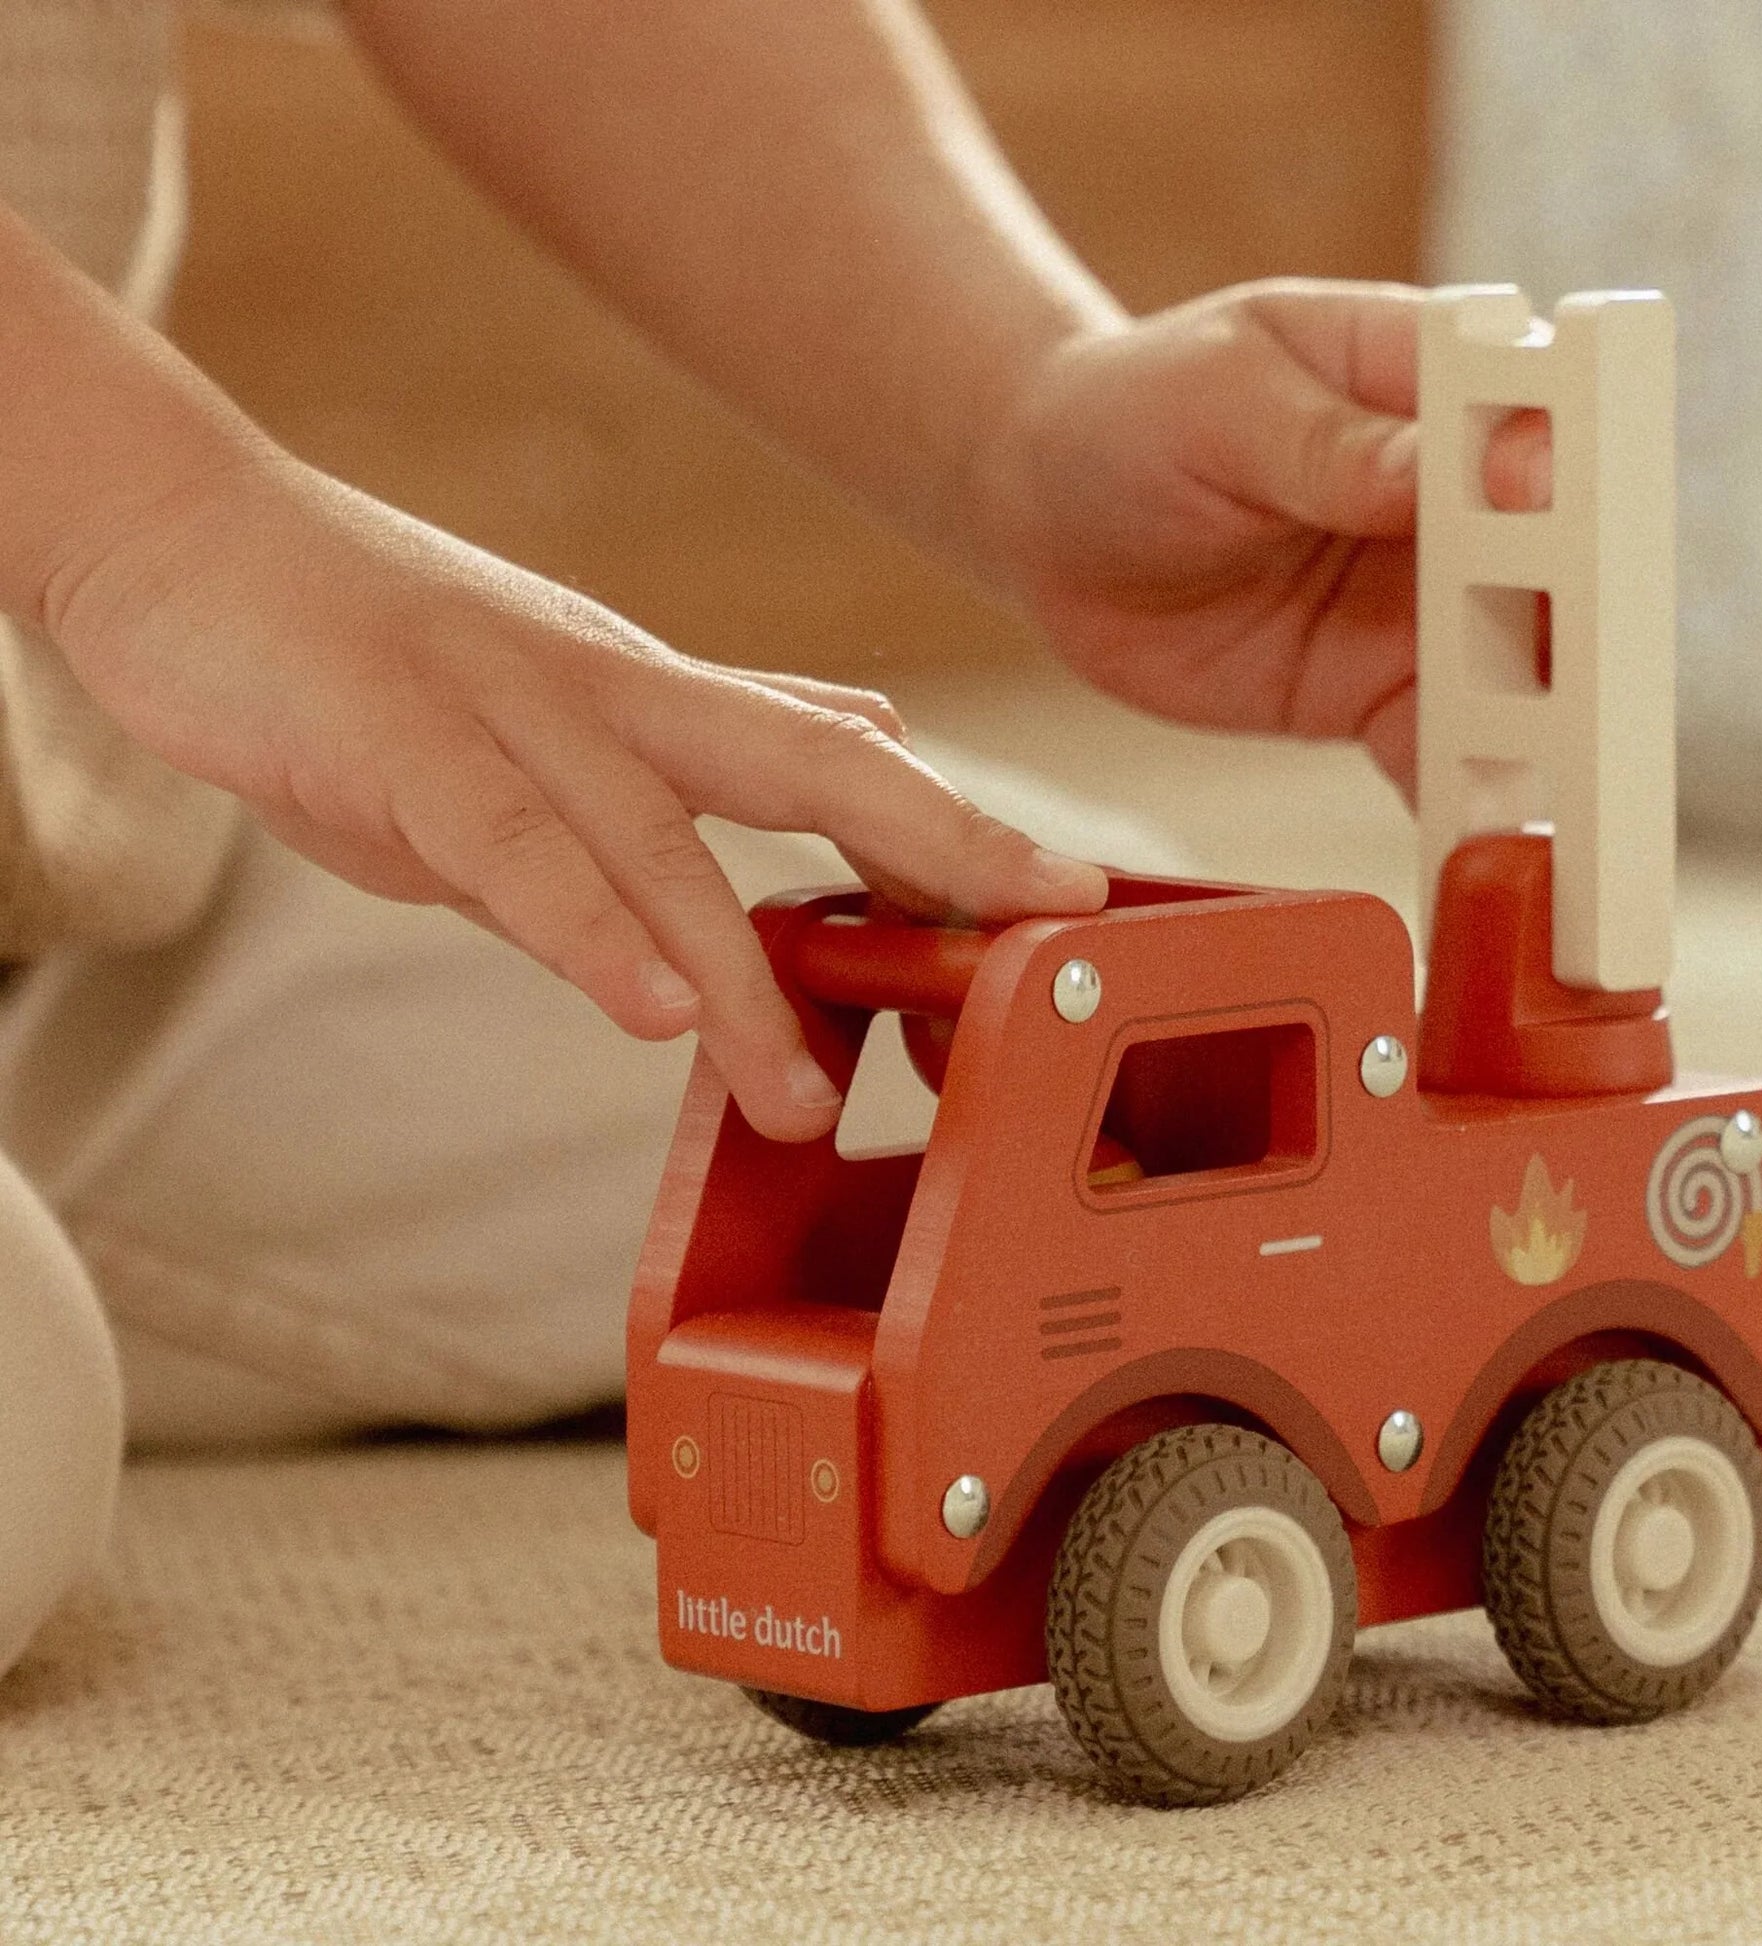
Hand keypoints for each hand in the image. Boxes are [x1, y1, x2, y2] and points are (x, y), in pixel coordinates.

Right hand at [42, 447, 1107, 1139]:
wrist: (187, 540)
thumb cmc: (382, 657)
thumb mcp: (575, 712)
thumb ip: (712, 749)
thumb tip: (864, 738)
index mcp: (659, 702)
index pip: (842, 763)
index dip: (962, 825)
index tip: (1072, 891)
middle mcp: (615, 698)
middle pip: (815, 766)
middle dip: (947, 841)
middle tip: (1056, 921)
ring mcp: (513, 713)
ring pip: (660, 845)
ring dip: (740, 979)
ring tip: (805, 1094)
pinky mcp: (400, 742)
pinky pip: (510, 849)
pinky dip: (584, 930)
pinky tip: (644, 1011)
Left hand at [973, 280, 1552, 799]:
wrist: (1045, 519)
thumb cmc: (1130, 416)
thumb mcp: (1220, 407)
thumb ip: (1333, 444)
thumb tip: (1452, 470)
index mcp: (1429, 377)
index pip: (1532, 412)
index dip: (1550, 462)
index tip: (1535, 506)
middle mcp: (1454, 493)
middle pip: (1557, 558)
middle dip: (1584, 621)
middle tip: (1597, 689)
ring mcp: (1422, 600)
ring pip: (1516, 667)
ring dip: (1546, 727)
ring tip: (1575, 794)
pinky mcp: (1376, 690)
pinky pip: (1443, 748)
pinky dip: (1469, 797)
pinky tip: (1491, 850)